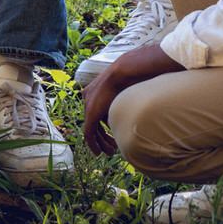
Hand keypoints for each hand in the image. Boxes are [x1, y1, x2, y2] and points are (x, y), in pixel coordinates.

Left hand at [81, 41, 184, 155]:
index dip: (105, 128)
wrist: (128, 71)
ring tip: (109, 152)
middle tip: (111, 149)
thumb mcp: (127, 93)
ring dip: (100, 142)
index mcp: (97, 90)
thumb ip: (123, 105)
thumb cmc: (133, 77)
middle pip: (94, 122)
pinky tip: (98, 152)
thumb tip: (129, 117)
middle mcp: (89, 97)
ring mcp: (88, 104)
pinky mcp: (91, 113)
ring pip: (91, 129)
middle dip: (103, 137)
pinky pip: (89, 132)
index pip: (98, 114)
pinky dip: (93, 143)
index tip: (113, 138)